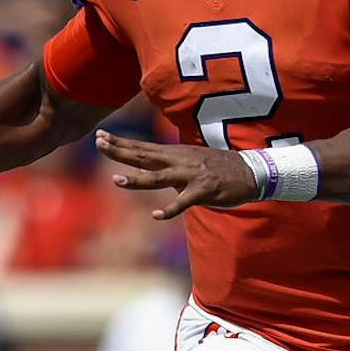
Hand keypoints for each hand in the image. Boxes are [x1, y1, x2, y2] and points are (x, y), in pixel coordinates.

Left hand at [96, 131, 258, 218]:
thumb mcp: (191, 162)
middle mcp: (179, 161)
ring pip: (158, 178)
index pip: (142, 147)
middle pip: (144, 156)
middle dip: (120, 151)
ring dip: (137, 180)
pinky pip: (182, 203)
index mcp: (175, 153)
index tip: (100, 135)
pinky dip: (168, 210)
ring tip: (116, 180)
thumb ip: (168, 167)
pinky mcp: (202, 192)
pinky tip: (155, 215)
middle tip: (99, 143)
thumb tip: (146, 174)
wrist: (250, 172)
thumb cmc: (219, 169)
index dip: (121, 142)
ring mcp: (190, 176)